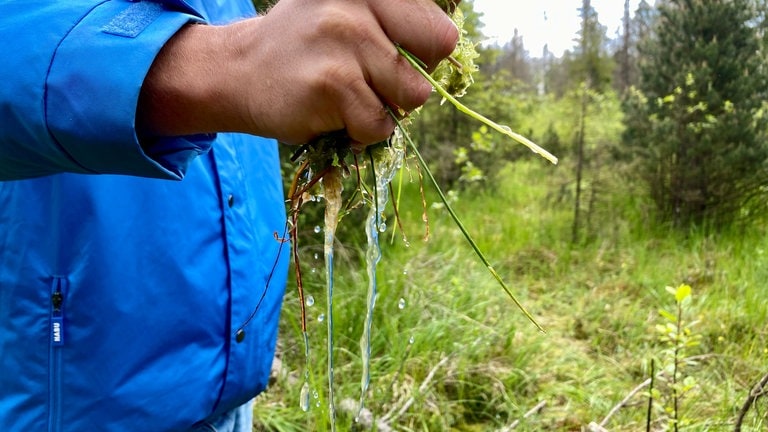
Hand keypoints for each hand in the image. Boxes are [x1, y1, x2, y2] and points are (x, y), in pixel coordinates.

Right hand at [137, 0, 458, 146]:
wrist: (236, 71)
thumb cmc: (303, 46)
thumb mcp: (347, 11)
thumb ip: (393, 21)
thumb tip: (449, 49)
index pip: (439, 29)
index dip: (427, 54)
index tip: (396, 59)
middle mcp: (359, 5)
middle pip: (436, 56)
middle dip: (413, 77)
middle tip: (377, 80)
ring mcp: (346, 41)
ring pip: (411, 95)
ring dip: (385, 107)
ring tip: (349, 96)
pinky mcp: (333, 84)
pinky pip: (379, 125)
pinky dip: (362, 131)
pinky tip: (333, 114)